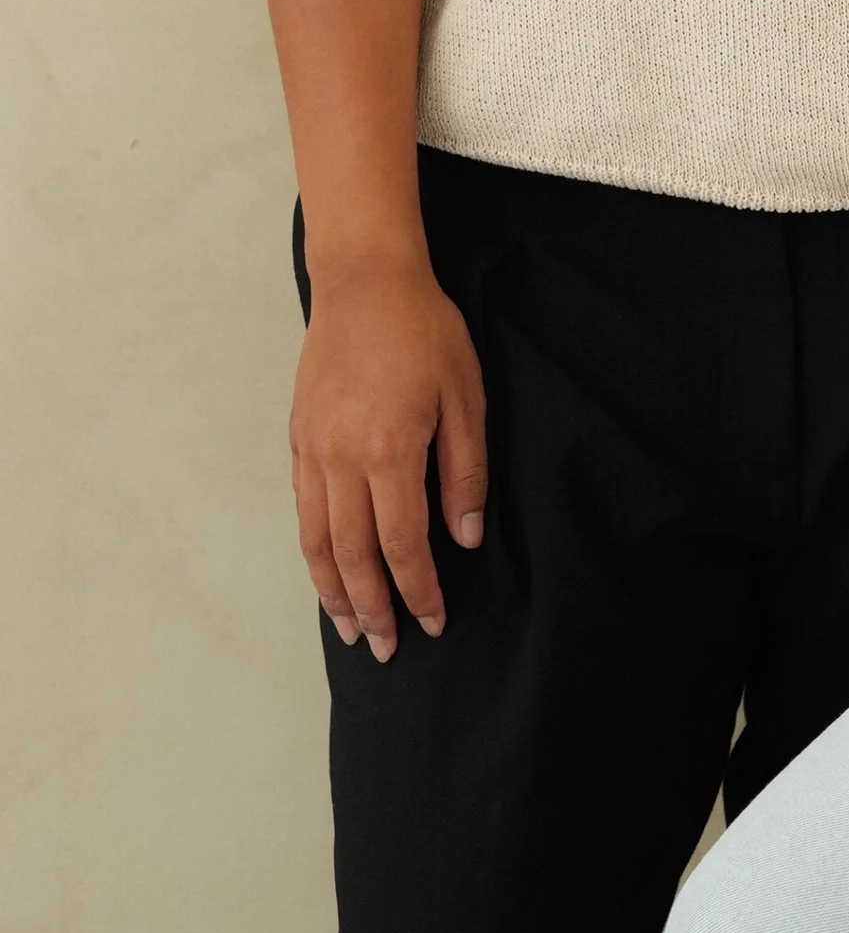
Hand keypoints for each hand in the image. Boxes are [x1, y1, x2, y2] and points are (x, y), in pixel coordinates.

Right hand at [290, 249, 487, 658]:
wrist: (364, 283)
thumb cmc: (424, 333)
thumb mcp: (465, 397)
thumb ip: (464, 472)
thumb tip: (464, 537)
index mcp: (389, 453)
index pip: (403, 545)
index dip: (419, 590)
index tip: (433, 622)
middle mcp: (342, 462)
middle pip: (353, 555)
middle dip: (373, 608)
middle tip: (387, 649)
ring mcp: (314, 452)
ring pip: (317, 541)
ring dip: (333, 591)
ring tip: (349, 629)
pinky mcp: (299, 439)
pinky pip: (302, 510)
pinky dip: (312, 550)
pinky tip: (326, 569)